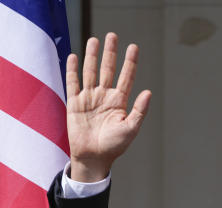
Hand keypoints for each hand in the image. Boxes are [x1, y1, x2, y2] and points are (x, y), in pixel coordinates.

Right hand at [66, 33, 150, 181]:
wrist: (94, 157)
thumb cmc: (114, 146)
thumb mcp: (130, 128)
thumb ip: (139, 111)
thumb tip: (148, 92)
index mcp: (119, 102)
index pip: (126, 77)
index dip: (130, 62)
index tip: (134, 47)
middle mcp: (104, 97)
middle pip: (108, 69)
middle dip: (110, 53)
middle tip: (113, 36)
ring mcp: (89, 98)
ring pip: (90, 72)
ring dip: (92, 57)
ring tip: (95, 40)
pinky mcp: (74, 103)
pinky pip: (73, 83)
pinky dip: (73, 70)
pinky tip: (74, 56)